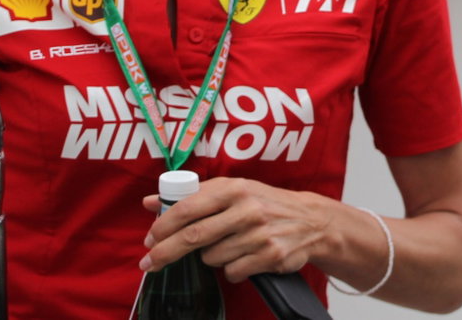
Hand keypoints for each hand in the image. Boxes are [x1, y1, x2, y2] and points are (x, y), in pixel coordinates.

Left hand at [139, 177, 340, 282]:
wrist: (311, 221)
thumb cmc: (265, 203)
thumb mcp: (234, 190)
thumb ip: (193, 195)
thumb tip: (150, 202)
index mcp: (235, 188)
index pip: (188, 207)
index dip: (163, 226)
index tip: (149, 239)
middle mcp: (247, 208)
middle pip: (193, 236)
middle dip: (166, 252)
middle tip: (150, 262)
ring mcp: (259, 234)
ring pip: (212, 257)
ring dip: (211, 257)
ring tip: (228, 246)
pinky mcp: (269, 256)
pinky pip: (232, 272)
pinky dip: (232, 269)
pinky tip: (244, 257)